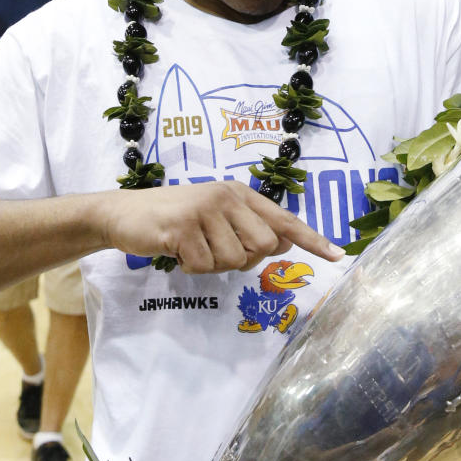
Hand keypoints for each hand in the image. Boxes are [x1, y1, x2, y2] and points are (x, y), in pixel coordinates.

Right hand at [100, 180, 343, 273]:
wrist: (124, 213)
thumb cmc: (175, 218)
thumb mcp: (216, 216)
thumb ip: (249, 226)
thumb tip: (285, 242)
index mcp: (240, 194)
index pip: (284, 219)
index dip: (312, 239)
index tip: (337, 256)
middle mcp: (227, 197)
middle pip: (263, 247)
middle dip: (243, 259)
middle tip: (215, 249)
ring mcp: (204, 210)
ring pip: (234, 261)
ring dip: (212, 265)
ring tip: (192, 246)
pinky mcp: (182, 228)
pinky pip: (204, 266)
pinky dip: (190, 267)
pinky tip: (176, 250)